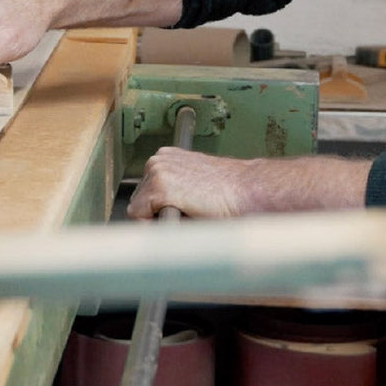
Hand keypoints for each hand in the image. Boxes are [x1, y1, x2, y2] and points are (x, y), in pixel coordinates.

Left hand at [127, 148, 250, 219]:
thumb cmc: (228, 192)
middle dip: (155, 216)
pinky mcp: (159, 187)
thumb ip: (174, 191)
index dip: (157, 212)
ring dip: (157, 220)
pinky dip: (154, 227)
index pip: (144, 193)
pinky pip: (139, 218)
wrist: (246, 190)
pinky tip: (180, 219)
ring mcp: (156, 172)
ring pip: (139, 211)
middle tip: (184, 217)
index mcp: (166, 158)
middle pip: (139, 201)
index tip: (175, 217)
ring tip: (186, 216)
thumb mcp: (195, 184)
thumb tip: (157, 212)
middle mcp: (157, 160)